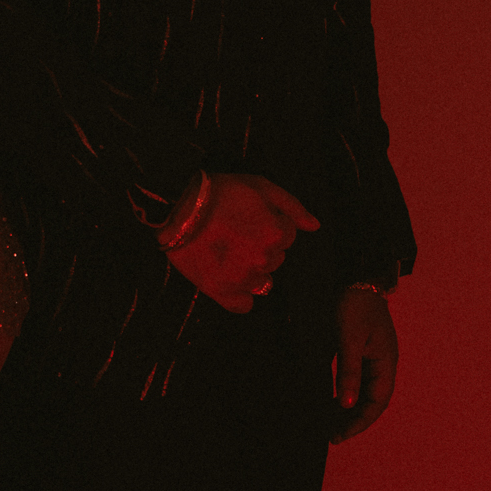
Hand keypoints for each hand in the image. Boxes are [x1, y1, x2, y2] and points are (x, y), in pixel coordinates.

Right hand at [162, 174, 319, 313]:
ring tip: (227, 252)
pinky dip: (239, 295)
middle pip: (274, 258)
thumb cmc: (219, 191)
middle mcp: (265, 259)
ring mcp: (244, 278)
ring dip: (250, 269)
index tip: (249, 218)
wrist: (176, 205)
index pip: (287, 236)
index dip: (269, 224)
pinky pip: (243, 304)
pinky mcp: (221, 291)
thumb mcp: (260, 186)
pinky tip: (228, 278)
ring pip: (261, 281)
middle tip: (236, 232)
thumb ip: (292, 207)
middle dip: (260, 247)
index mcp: (278, 234)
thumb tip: (315, 226)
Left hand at [333, 286, 398, 440]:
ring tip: (330, 424)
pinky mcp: (361, 352)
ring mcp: (372, 358)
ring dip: (350, 409)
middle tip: (332, 435)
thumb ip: (349, 371)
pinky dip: (347, 394)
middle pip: (371, 401)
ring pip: (364, 392)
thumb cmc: (355, 304)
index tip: (341, 435)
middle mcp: (382, 364)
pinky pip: (357, 380)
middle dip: (354, 420)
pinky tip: (332, 401)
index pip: (376, 402)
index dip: (360, 421)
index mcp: (385, 362)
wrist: (357, 277)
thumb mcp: (348, 338)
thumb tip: (348, 405)